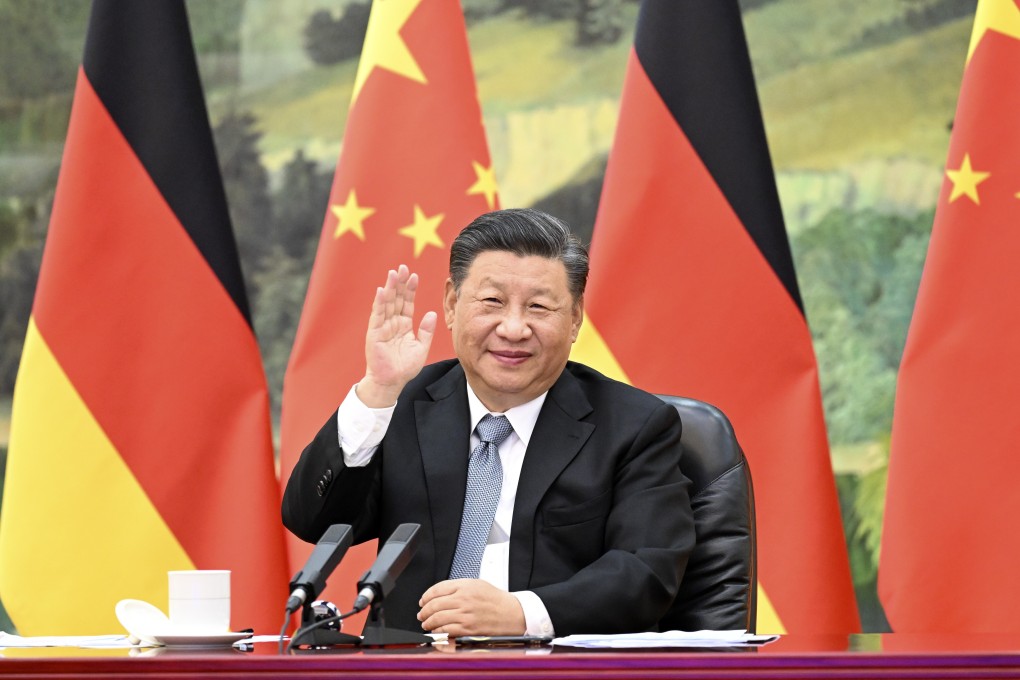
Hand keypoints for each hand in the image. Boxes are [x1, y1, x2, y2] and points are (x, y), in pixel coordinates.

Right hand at [358, 265, 436, 406]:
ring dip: (389, 288)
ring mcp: (382, 327)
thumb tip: (432, 313)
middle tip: (403, 267)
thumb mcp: (421, 347)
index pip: (407, 303)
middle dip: (399, 283)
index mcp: (404, 325)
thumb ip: (426, 331)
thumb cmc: (405, 367)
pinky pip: (377, 316)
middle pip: (396, 299)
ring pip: (386, 303)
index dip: (410, 289)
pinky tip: (381, 291)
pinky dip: (379, 303)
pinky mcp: (374, 334)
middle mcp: (392, 323)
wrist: (392, 382)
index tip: (414, 275)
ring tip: (393, 273)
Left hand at [417, 579, 525, 635]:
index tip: (422, 601)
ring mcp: (465, 614)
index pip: (437, 589)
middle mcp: (463, 599)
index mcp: (465, 586)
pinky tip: (436, 631)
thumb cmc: (496, 599)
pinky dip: (438, 631)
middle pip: (434, 604)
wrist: (512, 613)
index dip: (426, 596)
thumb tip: (440, 594)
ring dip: (428, 622)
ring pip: (438, 618)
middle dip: (424, 611)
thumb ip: (458, 587)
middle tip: (421, 614)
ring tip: (426, 624)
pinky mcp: (468, 629)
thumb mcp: (477, 584)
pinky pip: (447, 630)